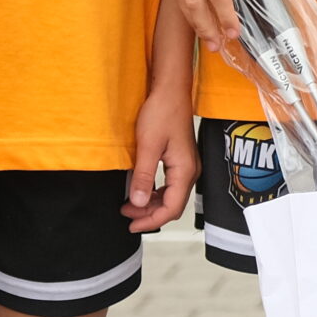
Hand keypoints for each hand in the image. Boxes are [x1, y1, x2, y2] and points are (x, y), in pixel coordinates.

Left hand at [123, 88, 196, 233]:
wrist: (171, 92)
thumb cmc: (162, 113)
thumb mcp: (148, 146)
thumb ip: (143, 177)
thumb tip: (138, 202)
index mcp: (185, 170)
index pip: (172, 208)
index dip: (151, 220)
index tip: (132, 224)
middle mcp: (190, 171)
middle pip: (173, 205)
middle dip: (150, 214)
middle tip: (126, 215)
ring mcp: (187, 166)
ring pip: (172, 196)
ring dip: (152, 204)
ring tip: (130, 204)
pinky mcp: (181, 160)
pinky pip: (171, 185)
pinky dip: (156, 193)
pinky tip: (141, 190)